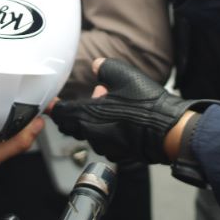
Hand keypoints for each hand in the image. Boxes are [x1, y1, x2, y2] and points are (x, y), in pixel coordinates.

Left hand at [48, 58, 218, 163]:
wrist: (169, 130)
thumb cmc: (146, 104)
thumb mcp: (122, 74)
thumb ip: (103, 67)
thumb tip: (96, 66)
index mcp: (88, 116)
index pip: (60, 113)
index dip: (53, 106)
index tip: (50, 101)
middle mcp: (93, 134)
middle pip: (72, 125)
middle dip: (76, 111)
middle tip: (90, 96)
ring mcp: (106, 146)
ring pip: (89, 132)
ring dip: (93, 118)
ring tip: (110, 101)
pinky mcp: (119, 153)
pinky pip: (105, 139)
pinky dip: (106, 128)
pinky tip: (121, 116)